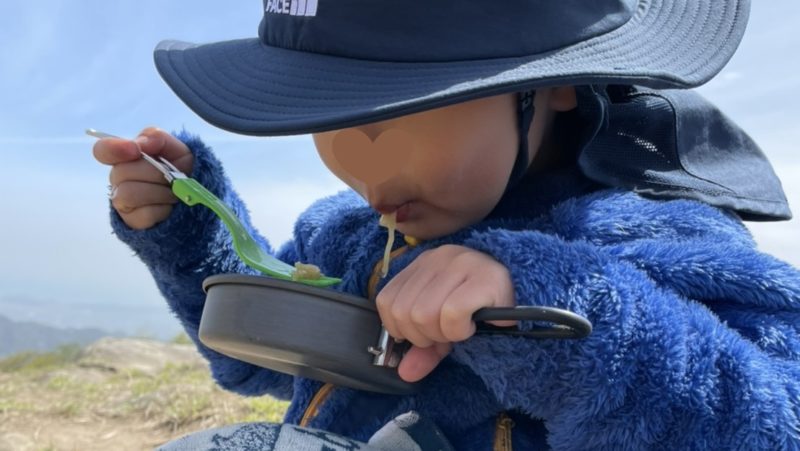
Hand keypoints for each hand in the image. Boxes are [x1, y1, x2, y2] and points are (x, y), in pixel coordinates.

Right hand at [92, 127, 192, 229]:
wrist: (197, 196)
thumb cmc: (182, 169)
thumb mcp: (176, 148)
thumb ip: (156, 137)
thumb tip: (140, 143)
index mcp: (126, 157)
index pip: (103, 150)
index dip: (113, 149)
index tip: (135, 150)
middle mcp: (119, 179)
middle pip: (123, 172)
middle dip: (155, 173)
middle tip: (172, 178)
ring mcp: (123, 202)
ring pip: (129, 193)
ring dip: (160, 192)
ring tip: (173, 193)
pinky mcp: (133, 222)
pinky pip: (144, 214)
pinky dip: (163, 209)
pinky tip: (169, 207)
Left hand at [376, 244, 515, 382]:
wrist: (525, 295)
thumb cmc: (481, 309)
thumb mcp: (444, 329)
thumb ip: (423, 349)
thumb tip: (404, 372)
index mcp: (422, 264)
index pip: (387, 302)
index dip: (401, 328)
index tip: (426, 335)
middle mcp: (438, 257)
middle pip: (404, 312)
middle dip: (424, 336)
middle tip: (448, 334)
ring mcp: (461, 263)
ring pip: (424, 314)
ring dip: (444, 334)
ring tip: (462, 329)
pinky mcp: (484, 277)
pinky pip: (452, 314)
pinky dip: (459, 330)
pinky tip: (473, 326)